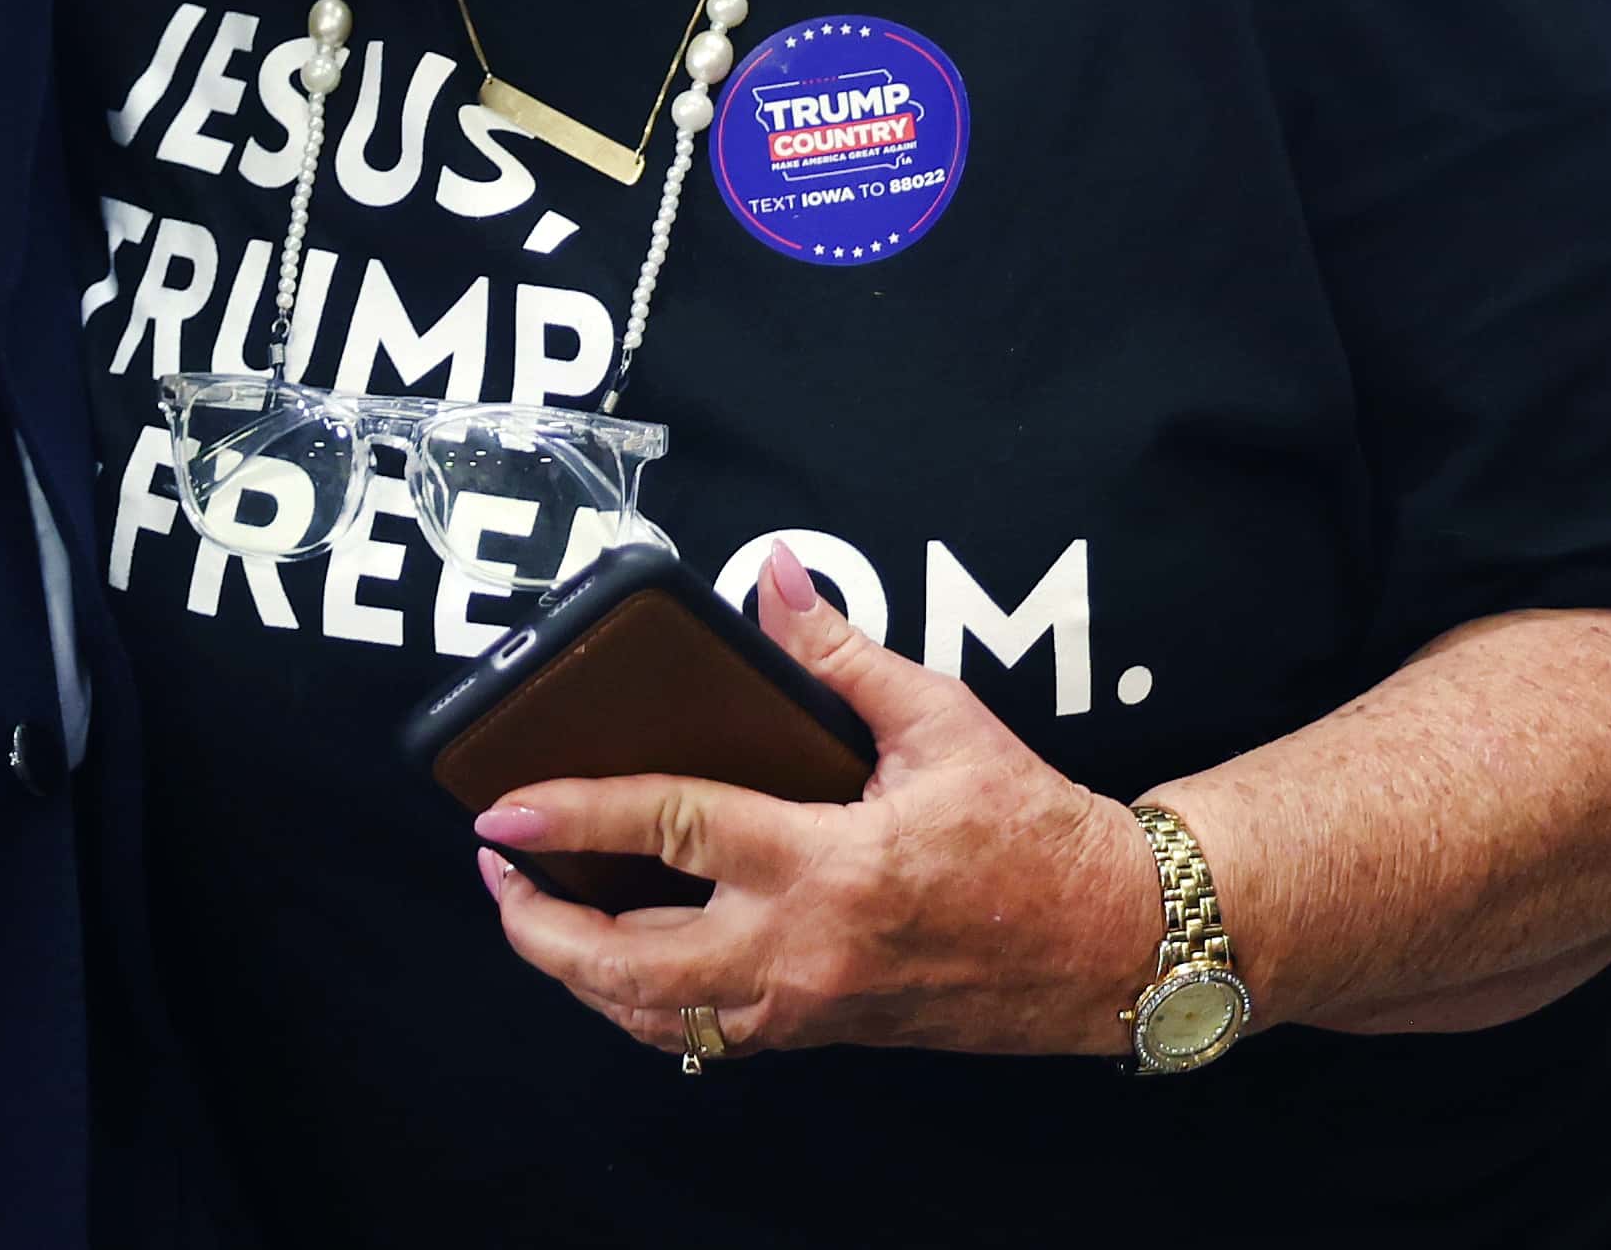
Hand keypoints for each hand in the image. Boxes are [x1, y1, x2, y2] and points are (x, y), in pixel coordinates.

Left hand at [468, 550, 1155, 1063]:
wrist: (1113, 942)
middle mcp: (804, 949)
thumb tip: (777, 576)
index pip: (669, 833)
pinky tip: (620, 964)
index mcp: (829, 864)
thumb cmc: (1033, 830)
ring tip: (536, 915)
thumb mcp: (942, 720)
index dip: (575, 815)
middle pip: (630, 964)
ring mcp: (810, 1004)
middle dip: (540, 927)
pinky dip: (645, 1006)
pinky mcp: (823, 1031)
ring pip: (658, 1016)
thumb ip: (842, 652)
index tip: (503, 805)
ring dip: (580, 974)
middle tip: (498, 868)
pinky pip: (707, 1035)